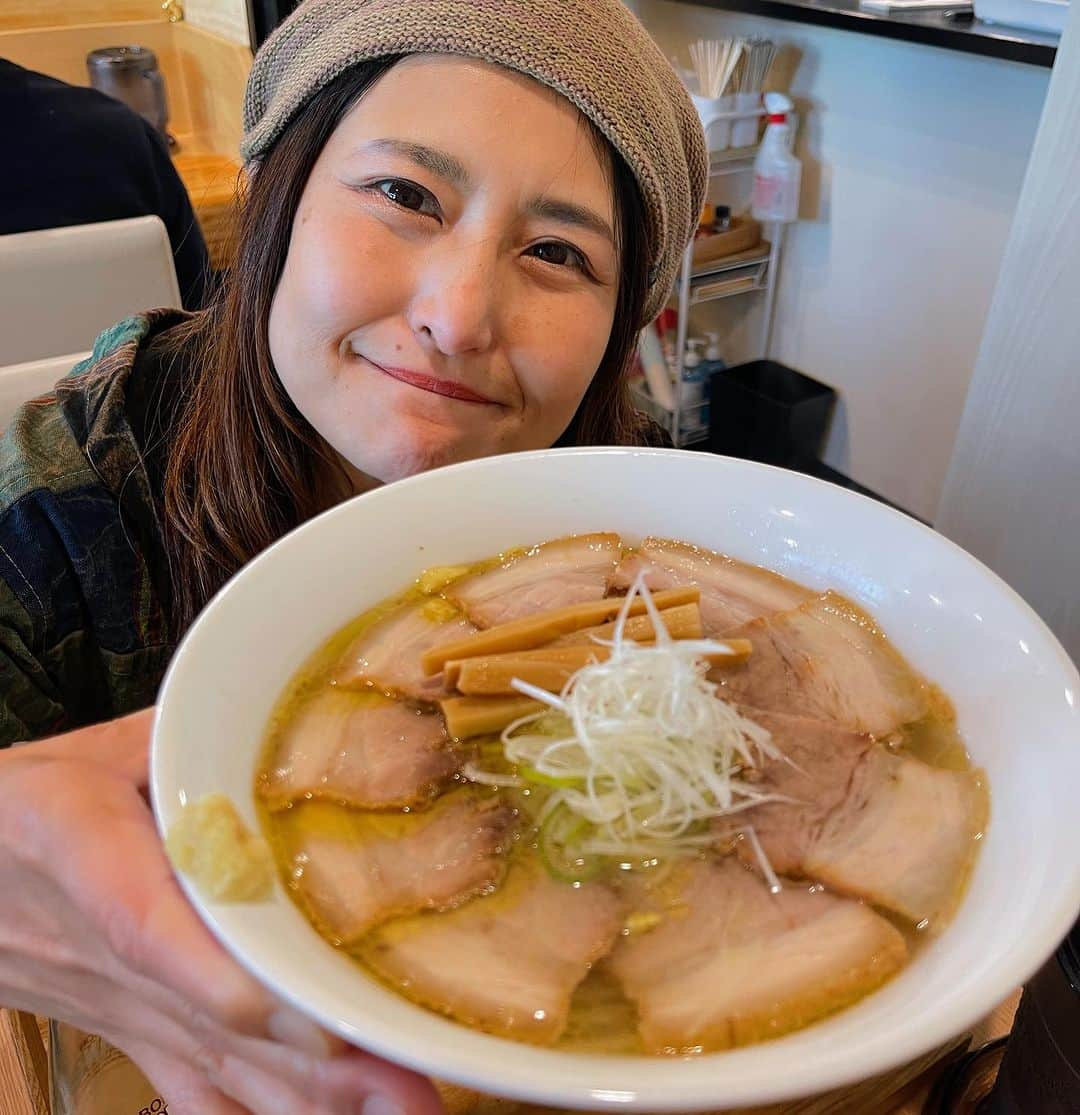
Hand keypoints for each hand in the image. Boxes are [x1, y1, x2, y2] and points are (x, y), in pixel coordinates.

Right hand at [0, 709, 444, 1114]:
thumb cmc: (31, 804)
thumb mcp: (99, 753)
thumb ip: (180, 740)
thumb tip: (282, 723)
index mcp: (97, 862)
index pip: (155, 935)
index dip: (229, 984)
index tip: (313, 1023)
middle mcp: (118, 960)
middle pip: (221, 1028)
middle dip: (322, 1067)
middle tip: (413, 1090)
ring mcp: (128, 1012)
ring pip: (222, 1071)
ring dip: (312, 1102)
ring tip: (404, 1114)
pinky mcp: (133, 1036)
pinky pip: (197, 1091)